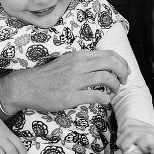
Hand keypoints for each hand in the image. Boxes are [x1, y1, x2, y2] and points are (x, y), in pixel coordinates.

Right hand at [0, 50, 129, 111]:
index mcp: (79, 56)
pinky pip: (96, 96)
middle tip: (124, 80)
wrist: (28, 86)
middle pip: (110, 63)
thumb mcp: (67, 62)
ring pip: (105, 78)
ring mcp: (75, 81)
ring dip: (115, 85)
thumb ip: (84, 62)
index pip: (108, 54)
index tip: (125, 70)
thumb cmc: (48, 76)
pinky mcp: (71, 96)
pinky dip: (105, 98)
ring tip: (115, 91)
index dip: (121, 62)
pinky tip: (105, 100)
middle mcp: (78, 65)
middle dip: (122, 72)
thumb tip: (103, 67)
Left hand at [118, 121, 153, 153]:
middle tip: (126, 151)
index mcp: (146, 127)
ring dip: (128, 145)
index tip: (124, 143)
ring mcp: (152, 133)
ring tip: (132, 153)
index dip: (122, 132)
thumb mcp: (149, 145)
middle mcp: (148, 128)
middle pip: (126, 127)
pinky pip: (141, 141)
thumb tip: (124, 147)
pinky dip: (139, 149)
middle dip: (122, 140)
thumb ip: (138, 143)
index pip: (127, 121)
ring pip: (131, 133)